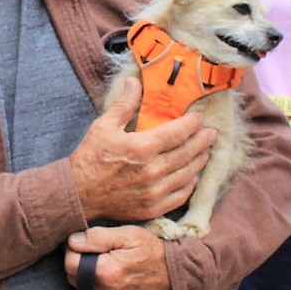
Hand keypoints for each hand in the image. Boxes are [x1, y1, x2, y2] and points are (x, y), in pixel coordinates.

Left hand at [64, 224, 170, 289]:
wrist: (176, 274)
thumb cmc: (152, 250)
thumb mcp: (128, 234)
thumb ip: (97, 237)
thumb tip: (72, 241)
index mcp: (106, 272)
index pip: (69, 262)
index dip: (75, 249)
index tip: (87, 242)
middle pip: (73, 277)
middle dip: (81, 263)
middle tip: (101, 253)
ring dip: (91, 278)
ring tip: (111, 266)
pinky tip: (118, 280)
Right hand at [69, 76, 216, 223]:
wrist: (78, 193)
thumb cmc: (90, 157)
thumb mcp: (104, 126)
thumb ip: (125, 104)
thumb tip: (135, 81)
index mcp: (142, 147)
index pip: (179, 132)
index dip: (193, 123)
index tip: (199, 117)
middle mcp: (152, 171)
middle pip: (188, 152)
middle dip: (203, 140)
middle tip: (212, 133)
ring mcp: (154, 192)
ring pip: (188, 174)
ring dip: (200, 161)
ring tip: (205, 151)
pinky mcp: (153, 208)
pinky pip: (181, 195)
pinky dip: (190, 184)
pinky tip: (192, 175)